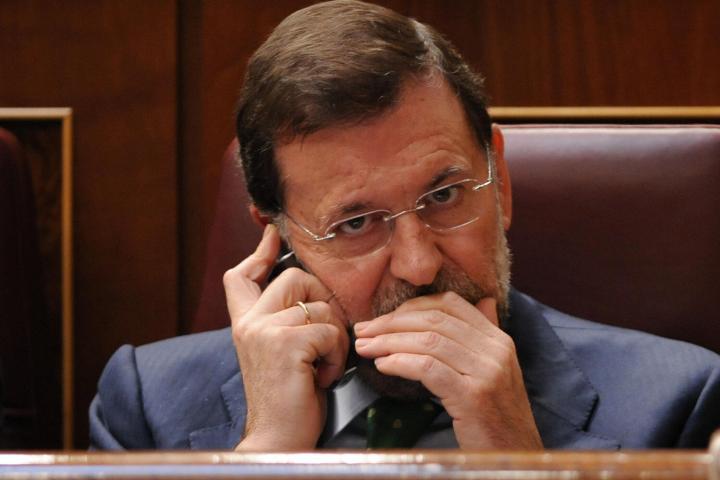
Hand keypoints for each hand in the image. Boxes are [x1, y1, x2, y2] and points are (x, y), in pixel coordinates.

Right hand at [223, 224, 348, 449]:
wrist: (278, 439)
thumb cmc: (288, 399)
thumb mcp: (280, 354)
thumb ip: (285, 323)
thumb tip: (311, 296)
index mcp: (245, 324)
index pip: (241, 276)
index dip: (259, 252)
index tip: (271, 234)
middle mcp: (249, 322)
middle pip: (295, 277)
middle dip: (323, 300)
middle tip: (325, 336)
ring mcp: (265, 330)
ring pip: (320, 306)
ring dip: (334, 337)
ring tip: (322, 365)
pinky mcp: (286, 343)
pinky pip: (329, 331)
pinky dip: (336, 355)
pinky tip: (323, 376)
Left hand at [353, 291, 541, 449]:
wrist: (516, 457)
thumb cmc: (497, 417)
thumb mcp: (496, 371)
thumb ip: (484, 337)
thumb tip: (483, 300)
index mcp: (498, 339)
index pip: (450, 304)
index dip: (411, 307)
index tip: (383, 319)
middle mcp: (495, 350)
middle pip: (434, 320)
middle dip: (391, 322)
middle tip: (363, 331)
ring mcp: (485, 372)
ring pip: (428, 341)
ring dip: (389, 342)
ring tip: (365, 347)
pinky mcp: (472, 396)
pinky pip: (428, 368)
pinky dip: (400, 362)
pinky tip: (382, 366)